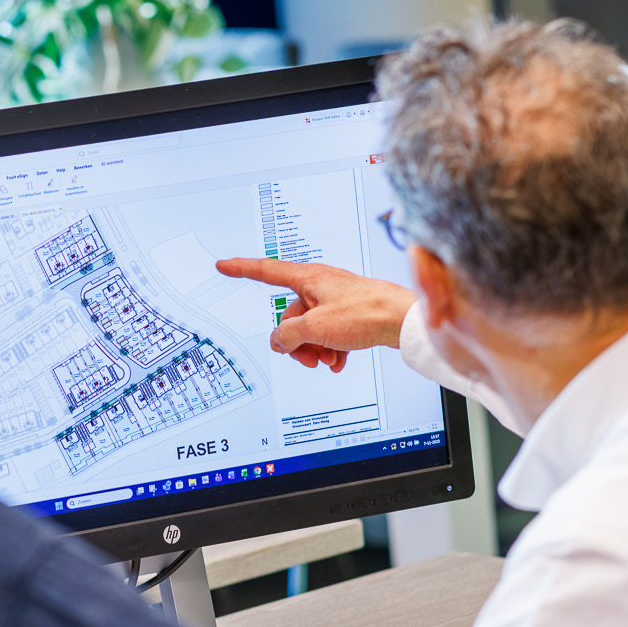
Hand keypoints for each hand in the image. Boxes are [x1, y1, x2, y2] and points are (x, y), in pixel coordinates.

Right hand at [215, 257, 416, 372]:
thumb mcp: (315, 328)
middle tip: (307, 357)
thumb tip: (278, 341)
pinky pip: (328, 334)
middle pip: (290, 315)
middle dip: (295, 341)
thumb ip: (287, 335)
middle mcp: (321, 286)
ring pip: (309, 329)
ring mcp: (336, 300)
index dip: (242, 269)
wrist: (403, 321)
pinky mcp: (350, 314)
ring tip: (327, 359)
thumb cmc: (366, 312)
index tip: (223, 265)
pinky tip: (339, 361)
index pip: (266, 271)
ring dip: (314, 349)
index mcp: (309, 278)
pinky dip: (330, 349)